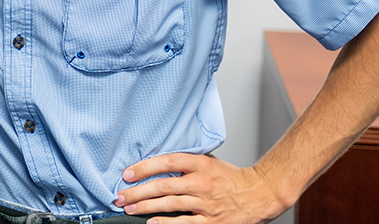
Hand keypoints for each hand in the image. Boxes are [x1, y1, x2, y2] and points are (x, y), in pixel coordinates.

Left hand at [113, 153, 287, 223]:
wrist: (258, 194)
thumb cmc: (229, 178)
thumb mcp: (208, 161)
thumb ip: (185, 161)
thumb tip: (155, 161)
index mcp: (201, 164)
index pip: (167, 162)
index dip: (144, 167)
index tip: (127, 173)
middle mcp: (203, 183)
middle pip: (164, 186)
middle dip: (137, 192)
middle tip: (119, 195)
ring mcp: (207, 204)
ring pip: (170, 204)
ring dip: (145, 207)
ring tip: (129, 207)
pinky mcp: (211, 222)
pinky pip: (184, 223)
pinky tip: (151, 223)